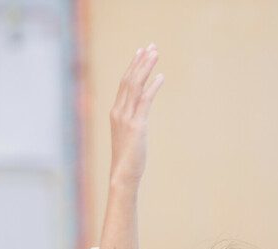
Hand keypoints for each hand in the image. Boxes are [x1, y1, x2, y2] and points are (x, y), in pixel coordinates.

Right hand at [109, 44, 164, 190]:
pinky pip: (145, 100)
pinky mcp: (136, 125)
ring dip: (146, 68)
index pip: (124, 83)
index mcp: (116, 112)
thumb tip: (140, 117)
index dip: (133, 66)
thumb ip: (133, 122)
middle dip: (141, 62)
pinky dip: (153, 86)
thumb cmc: (128, 158)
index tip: (141, 52)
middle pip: (129, 79)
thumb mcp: (129, 135)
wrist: (123, 174)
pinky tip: (161, 77)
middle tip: (151, 46)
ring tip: (156, 54)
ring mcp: (126, 117)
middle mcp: (118, 111)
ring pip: (135, 86)